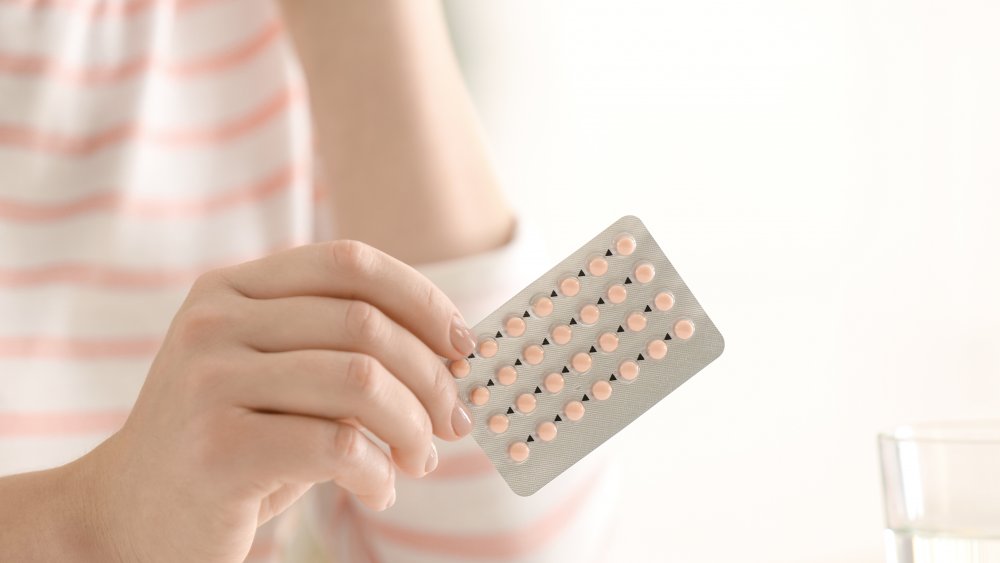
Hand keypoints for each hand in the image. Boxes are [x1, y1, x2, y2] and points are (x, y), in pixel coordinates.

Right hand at [75, 240, 476, 561]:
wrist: (125, 516)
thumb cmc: (227, 443)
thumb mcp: (273, 375)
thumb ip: (339, 348)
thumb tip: (450, 352)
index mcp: (230, 289)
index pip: (349, 263)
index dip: (422, 299)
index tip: (463, 346)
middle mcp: (213, 322)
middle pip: (365, 324)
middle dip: (431, 377)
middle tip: (454, 421)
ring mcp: (207, 381)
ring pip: (361, 381)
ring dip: (413, 428)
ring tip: (420, 459)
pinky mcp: (217, 448)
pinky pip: (337, 445)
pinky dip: (379, 472)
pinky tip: (378, 490)